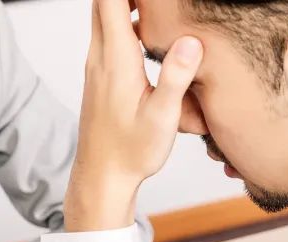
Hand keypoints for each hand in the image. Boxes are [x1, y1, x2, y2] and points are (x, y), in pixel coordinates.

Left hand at [65, 0, 202, 230]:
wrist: (102, 178)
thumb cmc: (131, 153)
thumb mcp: (161, 119)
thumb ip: (175, 78)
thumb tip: (191, 42)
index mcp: (116, 61)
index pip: (111, 2)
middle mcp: (100, 58)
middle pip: (104, 4)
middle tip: (163, 1)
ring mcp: (96, 66)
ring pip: (103, 18)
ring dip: (125, 3)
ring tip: (157, 6)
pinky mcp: (98, 76)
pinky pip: (106, 36)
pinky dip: (122, 22)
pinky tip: (147, 31)